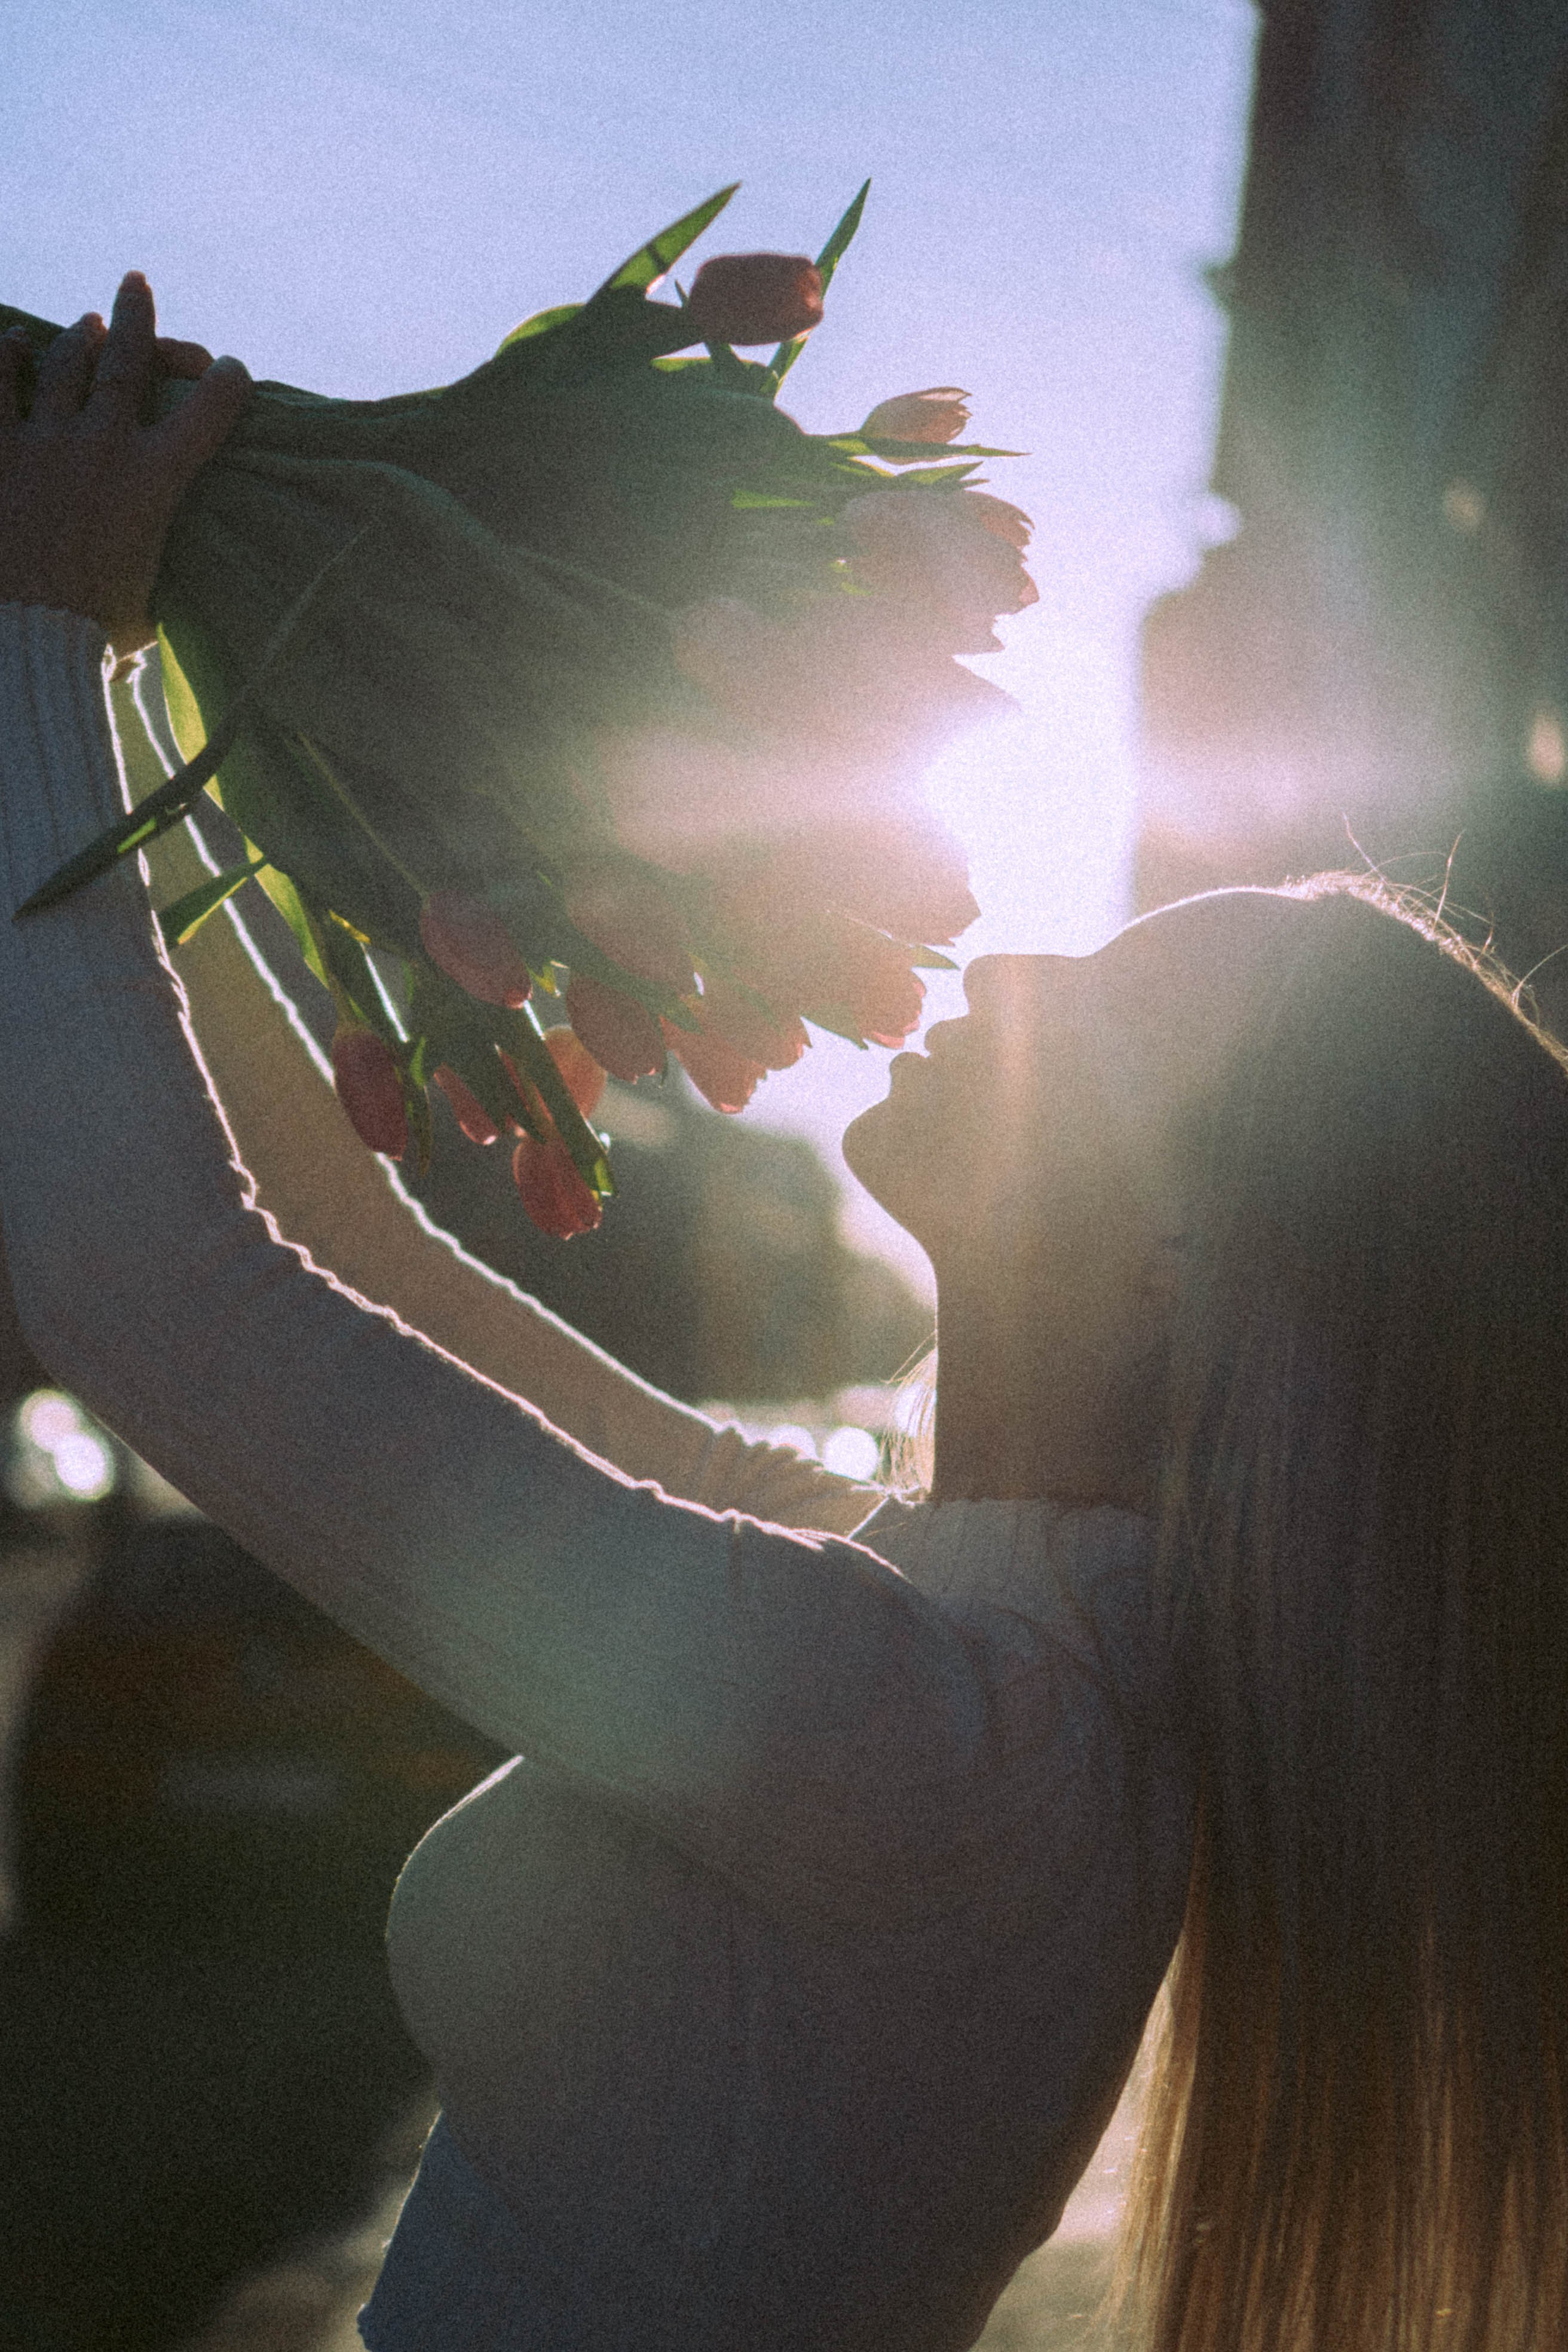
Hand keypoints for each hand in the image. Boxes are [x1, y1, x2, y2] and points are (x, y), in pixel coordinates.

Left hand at [0, 272, 249, 655]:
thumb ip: (150, 576)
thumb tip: (153, 603)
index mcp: (155, 482)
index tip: (230, 368)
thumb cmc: (94, 634)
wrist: (28, 637)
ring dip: (76, 336)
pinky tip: (13, 341)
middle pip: (127, 360)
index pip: (208, 412)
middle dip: (135, 317)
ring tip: (83, 322)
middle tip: (135, 283)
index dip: (225, 381)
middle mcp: (104, 446)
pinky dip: (8, 358)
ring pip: (64, 364)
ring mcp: (44, 443)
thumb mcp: (145, 603)